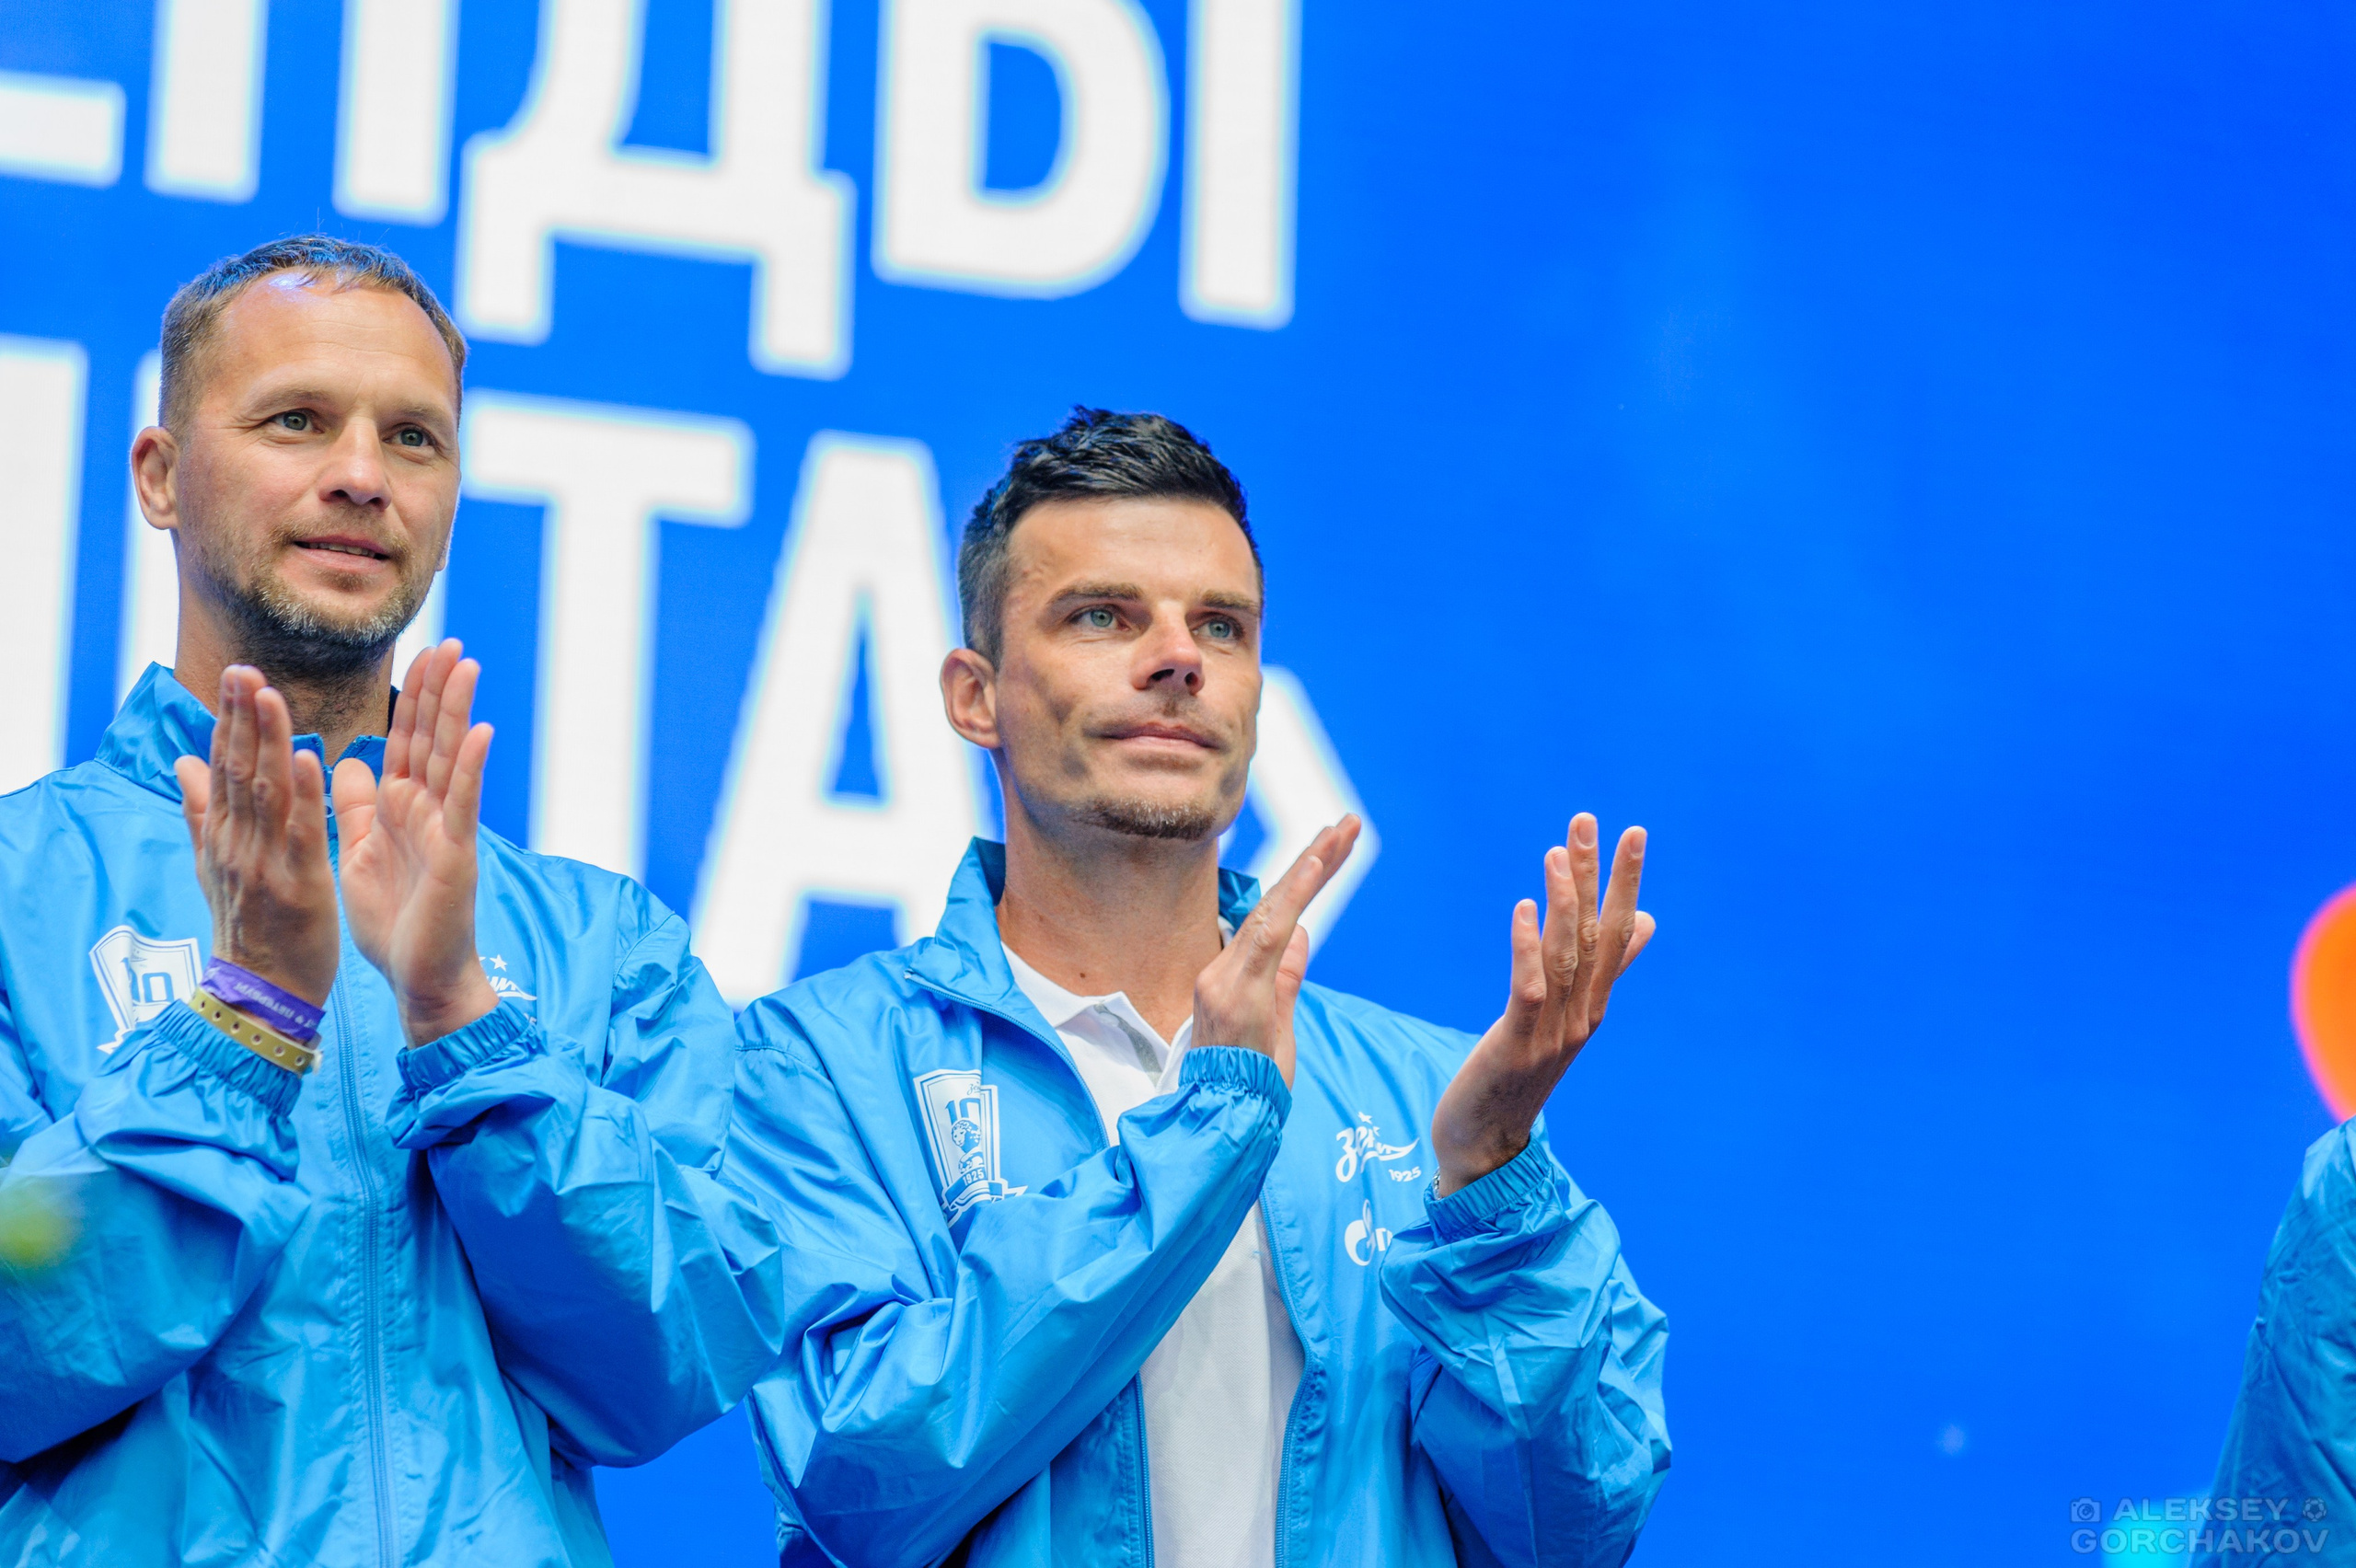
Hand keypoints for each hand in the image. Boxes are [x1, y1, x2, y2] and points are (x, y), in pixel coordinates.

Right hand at [174, 668, 340, 1005]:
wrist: (262, 993)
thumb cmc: (249, 926)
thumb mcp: (216, 866)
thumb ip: (201, 813)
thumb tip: (184, 761)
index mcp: (224, 835)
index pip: (225, 766)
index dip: (231, 719)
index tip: (238, 675)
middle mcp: (237, 843)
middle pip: (237, 770)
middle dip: (243, 717)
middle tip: (247, 669)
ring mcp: (264, 863)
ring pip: (263, 793)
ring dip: (267, 741)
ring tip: (270, 695)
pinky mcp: (297, 885)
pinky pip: (298, 833)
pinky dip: (301, 794)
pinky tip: (305, 757)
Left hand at [333, 640, 499, 1045]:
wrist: (418, 978)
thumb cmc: (393, 923)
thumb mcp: (360, 853)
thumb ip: (356, 807)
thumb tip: (347, 762)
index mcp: (398, 808)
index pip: (405, 741)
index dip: (412, 698)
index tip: (421, 653)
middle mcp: (425, 810)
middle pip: (430, 737)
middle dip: (439, 689)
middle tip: (450, 641)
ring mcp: (445, 829)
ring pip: (449, 758)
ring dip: (458, 710)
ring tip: (467, 665)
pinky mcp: (454, 854)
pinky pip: (461, 804)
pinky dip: (469, 767)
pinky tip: (479, 732)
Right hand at [1189, 816, 1361, 1087]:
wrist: (1223, 1124)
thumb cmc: (1249, 1084)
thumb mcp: (1276, 1026)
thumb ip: (1286, 978)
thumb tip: (1304, 933)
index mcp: (1235, 975)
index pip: (1274, 916)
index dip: (1303, 879)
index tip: (1332, 845)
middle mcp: (1225, 969)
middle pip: (1276, 903)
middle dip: (1315, 860)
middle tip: (1347, 822)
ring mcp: (1227, 978)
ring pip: (1274, 908)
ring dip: (1311, 866)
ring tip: (1341, 831)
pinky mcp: (1235, 991)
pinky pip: (1267, 933)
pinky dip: (1292, 896)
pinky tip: (1316, 864)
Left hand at [1430, 814, 1653, 1196]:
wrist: (1487, 1145)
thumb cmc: (1518, 1077)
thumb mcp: (1565, 1019)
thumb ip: (1603, 974)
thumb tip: (1645, 923)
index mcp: (1592, 1006)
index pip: (1616, 934)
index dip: (1625, 883)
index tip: (1633, 833)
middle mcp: (1581, 1016)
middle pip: (1593, 936)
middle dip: (1595, 877)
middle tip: (1588, 821)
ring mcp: (1552, 1033)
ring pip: (1564, 957)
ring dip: (1562, 902)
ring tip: (1557, 851)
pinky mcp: (1517, 1047)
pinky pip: (1528, 991)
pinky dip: (1527, 948)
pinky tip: (1523, 908)